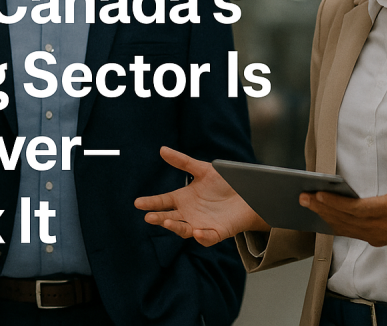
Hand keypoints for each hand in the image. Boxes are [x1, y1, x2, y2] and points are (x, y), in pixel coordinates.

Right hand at [134, 147, 269, 245]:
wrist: (248, 194)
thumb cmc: (224, 182)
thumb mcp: (202, 169)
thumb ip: (183, 162)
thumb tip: (162, 149)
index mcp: (183, 199)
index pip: (163, 202)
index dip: (151, 203)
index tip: (138, 203)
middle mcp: (189, 214)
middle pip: (170, 218)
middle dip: (159, 218)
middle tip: (149, 217)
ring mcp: (201, 224)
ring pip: (185, 229)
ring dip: (176, 227)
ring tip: (167, 222)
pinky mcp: (217, 232)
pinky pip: (207, 237)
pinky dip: (202, 236)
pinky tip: (196, 231)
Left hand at [300, 143, 386, 245]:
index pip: (359, 209)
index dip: (338, 203)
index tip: (319, 193)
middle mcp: (385, 228)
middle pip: (348, 220)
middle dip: (324, 208)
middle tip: (303, 196)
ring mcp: (380, 236)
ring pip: (346, 228)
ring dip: (325, 216)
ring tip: (307, 202)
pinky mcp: (376, 239)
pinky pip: (351, 232)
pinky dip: (334, 223)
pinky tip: (320, 212)